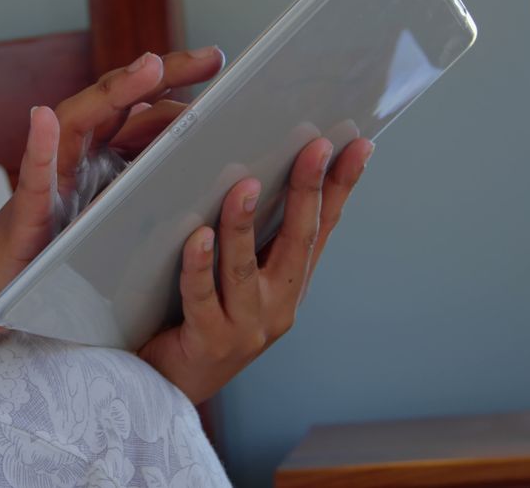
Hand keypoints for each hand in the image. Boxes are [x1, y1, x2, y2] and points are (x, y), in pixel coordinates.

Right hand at [0, 48, 224, 339]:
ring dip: (110, 94)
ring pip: (75, 123)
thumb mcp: (109, 217)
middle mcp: (72, 158)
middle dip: (159, 74)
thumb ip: (137, 184)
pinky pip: (33, 181)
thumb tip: (187, 155)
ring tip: (149, 67)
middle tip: (209, 57)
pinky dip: (38, 150)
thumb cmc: (54, 258)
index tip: (215, 62)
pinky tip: (41, 120)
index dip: (172, 82)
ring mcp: (48, 182)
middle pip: (113, 101)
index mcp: (97, 158)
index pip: (136, 108)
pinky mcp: (25, 217)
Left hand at [137, 136, 373, 403]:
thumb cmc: (201, 319)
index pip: (322, 228)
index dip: (340, 187)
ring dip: (244, 225)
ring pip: (245, 269)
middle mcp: (277, 305)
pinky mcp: (208, 341)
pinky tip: (198, 237)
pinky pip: (201, 297)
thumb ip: (255, 236)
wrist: (172, 384)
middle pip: (297, 242)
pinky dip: (199, 267)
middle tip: (315, 148)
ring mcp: (246, 326)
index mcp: (290, 284)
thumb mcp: (240, 276)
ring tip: (245, 186)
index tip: (357, 145)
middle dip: (308, 191)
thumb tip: (255, 171)